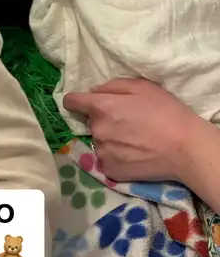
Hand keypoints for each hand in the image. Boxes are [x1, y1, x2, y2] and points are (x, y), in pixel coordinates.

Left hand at [63, 78, 198, 182]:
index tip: (83, 103)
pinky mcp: (110, 171)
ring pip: (99, 141)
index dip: (77, 100)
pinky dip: (116, 156)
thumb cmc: (166, 112)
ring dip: (110, 139)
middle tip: (128, 122)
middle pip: (91, 122)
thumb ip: (112, 86)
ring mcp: (102, 152)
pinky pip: (106, 159)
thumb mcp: (142, 86)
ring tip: (134, 140)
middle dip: (104, 119)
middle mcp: (97, 130)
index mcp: (102, 107)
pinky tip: (134, 154)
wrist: (185, 148)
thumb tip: (94, 92)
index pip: (71, 101)